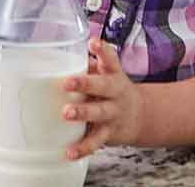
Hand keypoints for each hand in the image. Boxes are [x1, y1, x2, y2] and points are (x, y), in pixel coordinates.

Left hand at [63, 38, 140, 158]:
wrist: (140, 116)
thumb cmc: (112, 90)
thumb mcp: (106, 75)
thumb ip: (86, 68)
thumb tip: (54, 59)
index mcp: (114, 75)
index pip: (111, 59)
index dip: (103, 50)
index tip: (93, 43)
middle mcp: (116, 92)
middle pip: (103, 86)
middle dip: (86, 83)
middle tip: (67, 82)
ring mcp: (113, 113)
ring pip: (99, 113)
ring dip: (83, 113)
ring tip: (66, 113)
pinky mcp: (109, 133)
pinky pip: (95, 141)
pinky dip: (82, 148)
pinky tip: (69, 152)